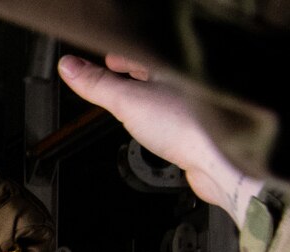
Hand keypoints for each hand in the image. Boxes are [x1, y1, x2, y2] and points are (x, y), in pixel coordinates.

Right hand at [57, 53, 262, 226]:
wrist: (220, 160)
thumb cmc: (187, 126)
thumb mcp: (128, 101)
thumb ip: (97, 84)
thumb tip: (68, 67)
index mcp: (174, 66)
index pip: (142, 53)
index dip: (123, 54)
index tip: (109, 58)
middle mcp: (188, 81)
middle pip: (156, 72)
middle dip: (134, 73)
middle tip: (117, 74)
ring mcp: (197, 105)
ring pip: (167, 94)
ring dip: (149, 96)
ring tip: (133, 100)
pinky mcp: (202, 127)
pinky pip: (177, 115)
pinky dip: (162, 117)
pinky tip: (156, 127)